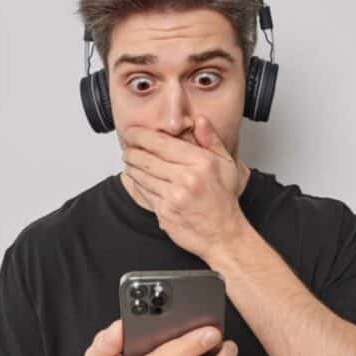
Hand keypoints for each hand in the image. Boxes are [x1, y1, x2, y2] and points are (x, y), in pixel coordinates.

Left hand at [122, 115, 248, 259]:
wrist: (223, 235)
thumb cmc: (223, 200)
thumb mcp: (226, 164)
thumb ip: (211, 140)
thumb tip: (199, 120)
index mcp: (200, 163)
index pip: (161, 143)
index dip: (141, 136)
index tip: (133, 132)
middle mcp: (186, 179)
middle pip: (146, 158)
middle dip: (132, 151)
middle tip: (128, 148)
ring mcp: (173, 197)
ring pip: (141, 175)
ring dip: (132, 167)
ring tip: (131, 162)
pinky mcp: (164, 213)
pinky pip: (144, 193)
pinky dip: (137, 184)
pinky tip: (138, 179)